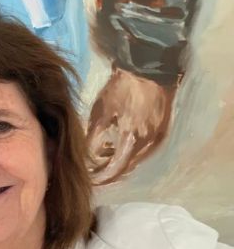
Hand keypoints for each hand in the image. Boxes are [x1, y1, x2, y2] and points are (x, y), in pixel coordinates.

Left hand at [87, 68, 175, 184]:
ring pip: (136, 158)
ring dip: (119, 161)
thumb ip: (93, 140)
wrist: (148, 68)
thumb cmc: (120, 89)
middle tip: (92, 171)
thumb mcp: (100, 114)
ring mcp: (158, 137)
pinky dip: (130, 151)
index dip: (100, 177)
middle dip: (108, 171)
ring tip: (101, 157)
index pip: (115, 169)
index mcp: (133, 140)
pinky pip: (144, 148)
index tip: (88, 180)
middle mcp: (149, 144)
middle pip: (126, 167)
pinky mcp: (163, 129)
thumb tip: (86, 159)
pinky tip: (117, 145)